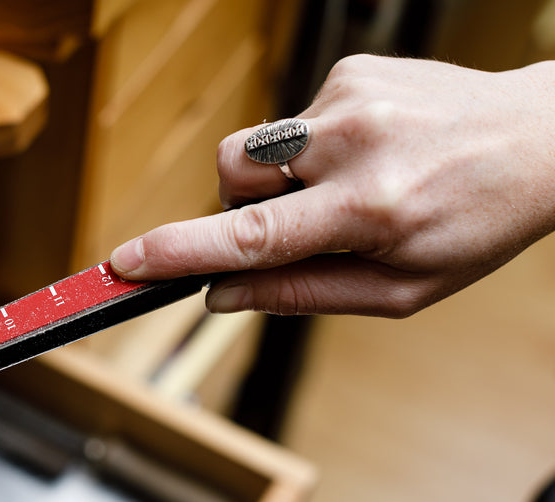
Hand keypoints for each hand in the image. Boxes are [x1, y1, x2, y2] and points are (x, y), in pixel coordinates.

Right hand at [111, 55, 554, 316]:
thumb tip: (222, 296)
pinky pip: (292, 119)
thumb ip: (305, 294)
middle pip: (230, 171)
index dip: (180, 251)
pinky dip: (312, 148)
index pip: (253, 235)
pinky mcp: (351, 70)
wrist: (542, 140)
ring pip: (255, 146)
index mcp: (370, 209)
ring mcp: (350, 96)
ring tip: (341, 184)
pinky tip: (366, 151)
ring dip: (276, 177)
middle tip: (294, 222)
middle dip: (236, 204)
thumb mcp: (402, 289)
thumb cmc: (475, 224)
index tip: (125, 263)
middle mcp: (354, 143)